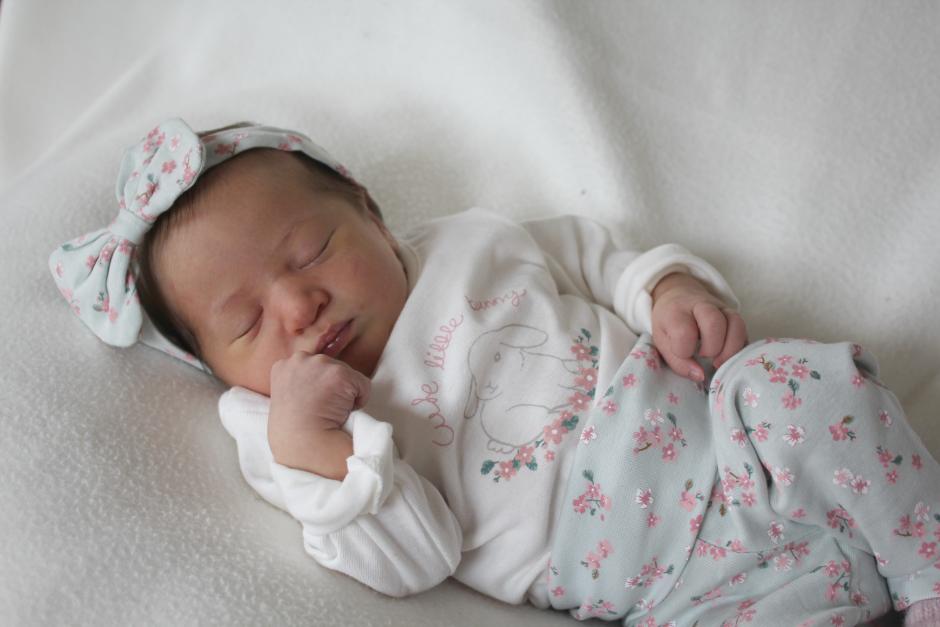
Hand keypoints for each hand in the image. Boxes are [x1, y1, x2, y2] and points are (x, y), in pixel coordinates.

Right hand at [267, 352, 369, 479]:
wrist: (302, 443)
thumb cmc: (294, 429)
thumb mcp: (287, 395)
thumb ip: (300, 381)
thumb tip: (319, 381)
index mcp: (284, 365)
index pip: (312, 367)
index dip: (317, 387)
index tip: (312, 404)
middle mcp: (300, 359)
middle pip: (330, 367)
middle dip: (331, 387)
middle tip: (321, 410)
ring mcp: (320, 364)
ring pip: (346, 375)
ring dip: (344, 393)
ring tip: (329, 411)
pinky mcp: (340, 374)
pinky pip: (363, 385)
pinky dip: (359, 400)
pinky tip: (342, 413)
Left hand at [650, 273, 747, 380]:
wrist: (679, 295)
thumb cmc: (669, 323)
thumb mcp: (662, 341)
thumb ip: (678, 362)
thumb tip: (700, 376)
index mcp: (676, 311)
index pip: (684, 333)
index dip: (685, 351)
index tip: (684, 355)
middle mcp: (701, 305)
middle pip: (714, 323)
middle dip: (712, 348)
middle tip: (704, 356)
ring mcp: (721, 307)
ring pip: (736, 323)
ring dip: (730, 349)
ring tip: (719, 361)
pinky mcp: (733, 314)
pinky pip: (744, 329)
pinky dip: (740, 347)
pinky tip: (729, 356)